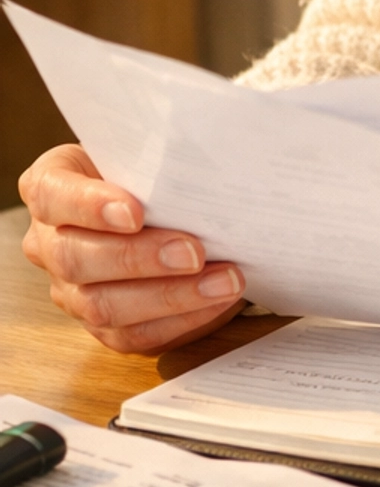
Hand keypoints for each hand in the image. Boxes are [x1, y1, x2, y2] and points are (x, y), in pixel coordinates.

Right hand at [19, 143, 243, 354]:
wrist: (164, 203)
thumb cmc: (153, 171)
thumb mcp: (147, 151)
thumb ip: (158, 159)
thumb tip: (206, 170)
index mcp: (49, 188)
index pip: (51, 195)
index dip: (89, 206)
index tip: (135, 213)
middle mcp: (49, 242)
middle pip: (76, 259)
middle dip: (139, 258)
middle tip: (194, 252)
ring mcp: (70, 289)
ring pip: (102, 306)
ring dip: (170, 297)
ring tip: (223, 282)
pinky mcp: (101, 325)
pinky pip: (132, 334)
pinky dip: (180, 320)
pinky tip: (217, 302)